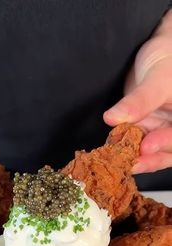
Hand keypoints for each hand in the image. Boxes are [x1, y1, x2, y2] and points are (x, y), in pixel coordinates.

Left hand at [103, 10, 171, 173]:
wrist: (156, 49)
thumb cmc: (168, 56)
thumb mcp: (157, 77)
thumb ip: (140, 100)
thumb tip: (114, 118)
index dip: (166, 143)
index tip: (147, 146)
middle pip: (169, 151)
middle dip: (151, 158)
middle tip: (131, 161)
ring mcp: (162, 130)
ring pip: (153, 153)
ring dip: (137, 158)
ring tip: (121, 162)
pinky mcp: (145, 131)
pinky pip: (137, 146)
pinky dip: (126, 151)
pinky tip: (115, 155)